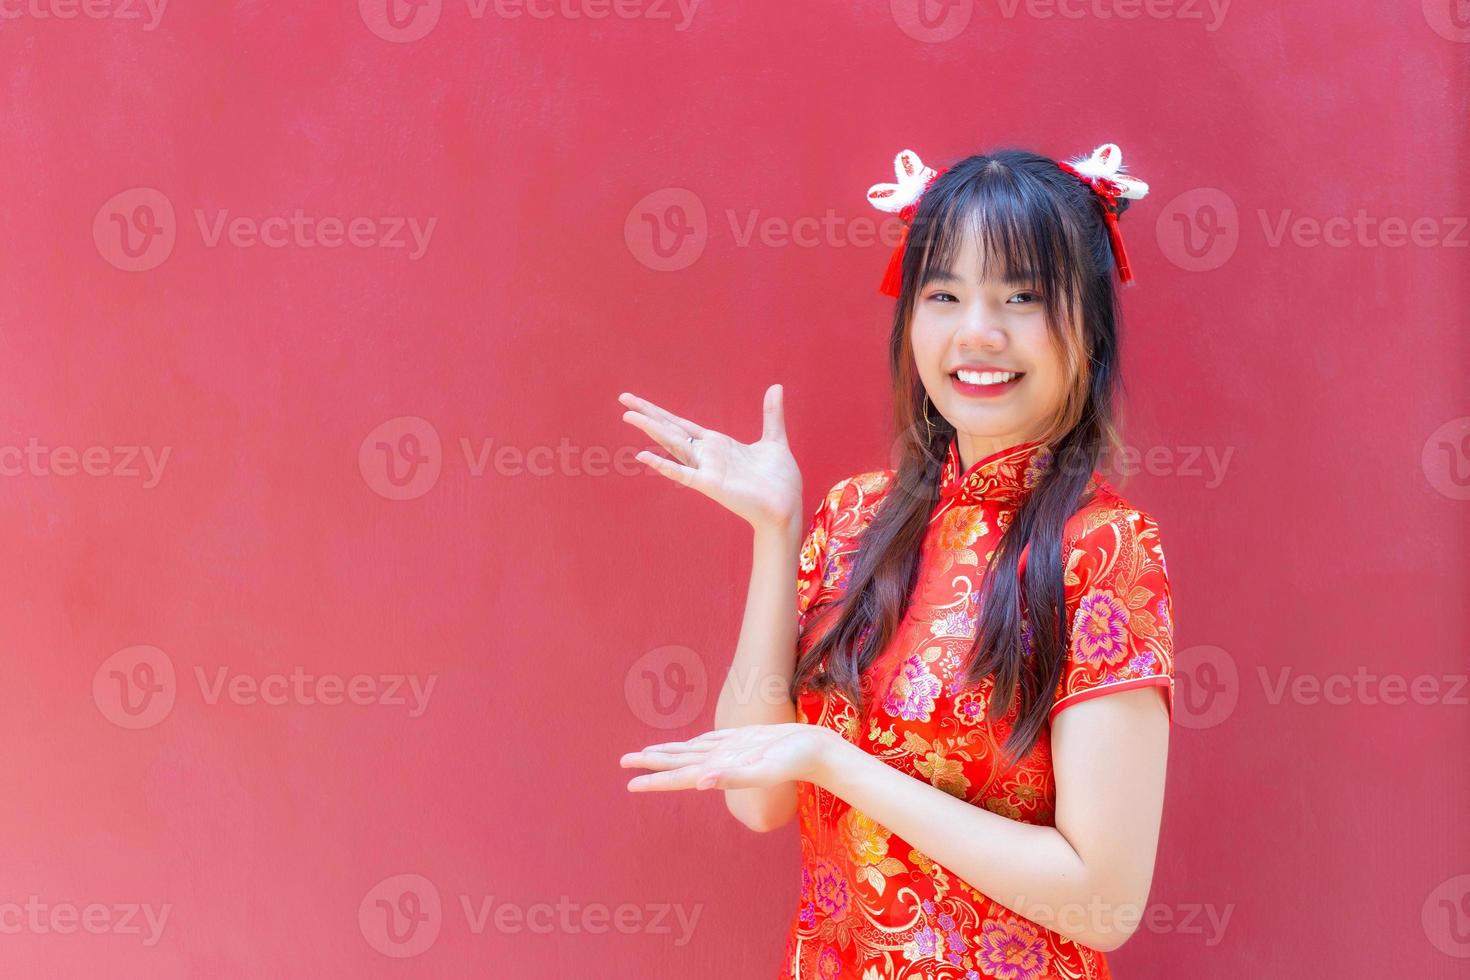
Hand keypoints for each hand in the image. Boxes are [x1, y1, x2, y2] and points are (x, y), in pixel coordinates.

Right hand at [618, 384, 801, 530]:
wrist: (788, 507)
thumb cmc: (780, 480)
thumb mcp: (774, 440)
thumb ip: (771, 414)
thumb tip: (776, 386)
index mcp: (718, 444)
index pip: (682, 424)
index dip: (660, 411)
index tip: (638, 401)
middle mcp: (707, 455)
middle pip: (671, 429)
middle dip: (648, 413)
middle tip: (623, 399)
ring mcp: (707, 469)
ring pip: (673, 445)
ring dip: (652, 429)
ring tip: (628, 416)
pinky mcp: (711, 484)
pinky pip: (683, 473)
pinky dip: (664, 465)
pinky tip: (644, 456)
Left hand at [619, 723, 838, 791]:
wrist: (818, 752)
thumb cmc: (795, 761)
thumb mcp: (763, 768)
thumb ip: (732, 777)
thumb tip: (699, 782)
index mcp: (720, 771)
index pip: (679, 776)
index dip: (654, 780)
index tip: (629, 783)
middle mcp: (720, 763)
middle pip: (678, 763)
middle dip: (651, 764)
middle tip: (623, 762)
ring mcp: (730, 751)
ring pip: (691, 752)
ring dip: (668, 754)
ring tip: (646, 754)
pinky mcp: (742, 740)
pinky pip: (710, 742)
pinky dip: (693, 744)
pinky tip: (688, 745)